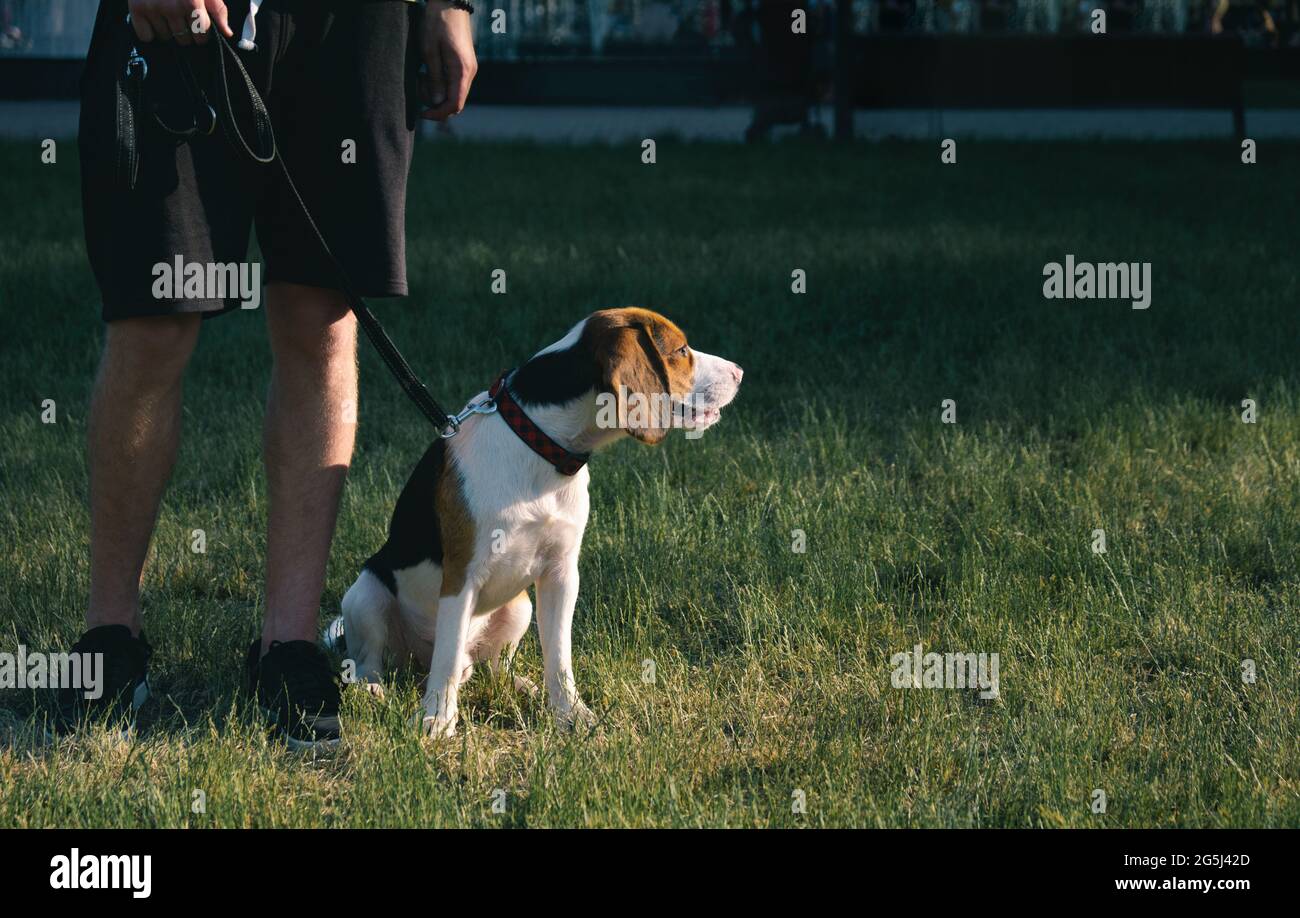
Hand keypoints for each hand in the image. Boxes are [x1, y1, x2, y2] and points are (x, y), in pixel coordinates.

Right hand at [128, 0, 233, 45]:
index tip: (198, 27)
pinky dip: (150, 32)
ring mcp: (152, 9)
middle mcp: (172, 7)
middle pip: (184, 40)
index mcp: (192, 3)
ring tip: (167, 16)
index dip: (202, 34)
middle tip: (182, 19)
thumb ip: (217, 9)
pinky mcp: (136, 9)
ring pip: (166, 38)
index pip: (202, 36)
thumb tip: (227, 33)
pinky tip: (154, 21)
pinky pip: (146, 36)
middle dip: (186, 33)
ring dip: (168, 31)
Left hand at [420, 2, 476, 120]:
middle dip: (434, 101)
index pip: (454, 105)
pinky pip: (453, 82)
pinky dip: (440, 82)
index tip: (422, 113)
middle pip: (454, 102)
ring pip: (453, 93)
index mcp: (462, 71)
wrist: (449, 2)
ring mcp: (468, 68)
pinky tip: (428, 70)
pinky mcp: (464, 64)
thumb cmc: (437, 23)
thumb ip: (434, 78)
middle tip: (418, 84)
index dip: (438, 114)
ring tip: (421, 74)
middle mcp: (469, 73)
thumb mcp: (429, 51)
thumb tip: (437, 102)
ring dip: (435, 90)